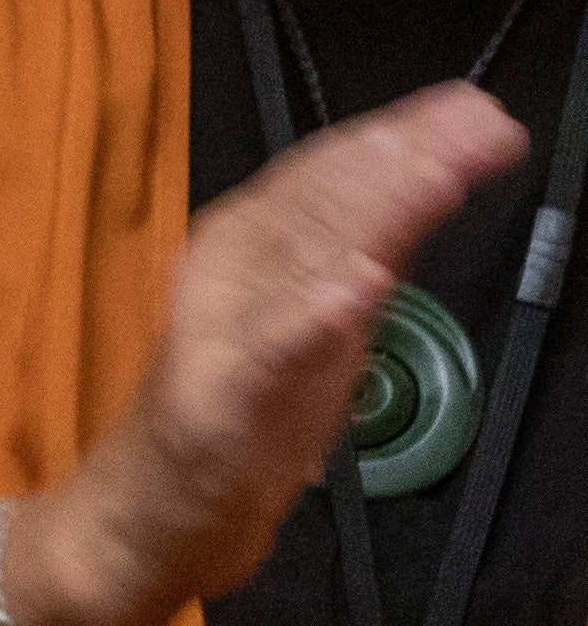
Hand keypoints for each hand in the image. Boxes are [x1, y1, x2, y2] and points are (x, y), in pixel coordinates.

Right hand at [2, 81, 524, 625]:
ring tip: (433, 173)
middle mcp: (230, 269)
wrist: (147, 515)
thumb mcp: (315, 327)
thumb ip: (355, 258)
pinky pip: (270, 350)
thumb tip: (425, 183)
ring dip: (371, 211)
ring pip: (300, 258)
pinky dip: (314, 314)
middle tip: (478, 120)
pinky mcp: (217, 399)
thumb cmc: (237, 419)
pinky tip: (359, 287)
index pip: (331, 176)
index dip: (405, 138)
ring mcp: (221, 330)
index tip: (476, 110)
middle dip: (404, 157)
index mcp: (250, 246)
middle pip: (323, 201)